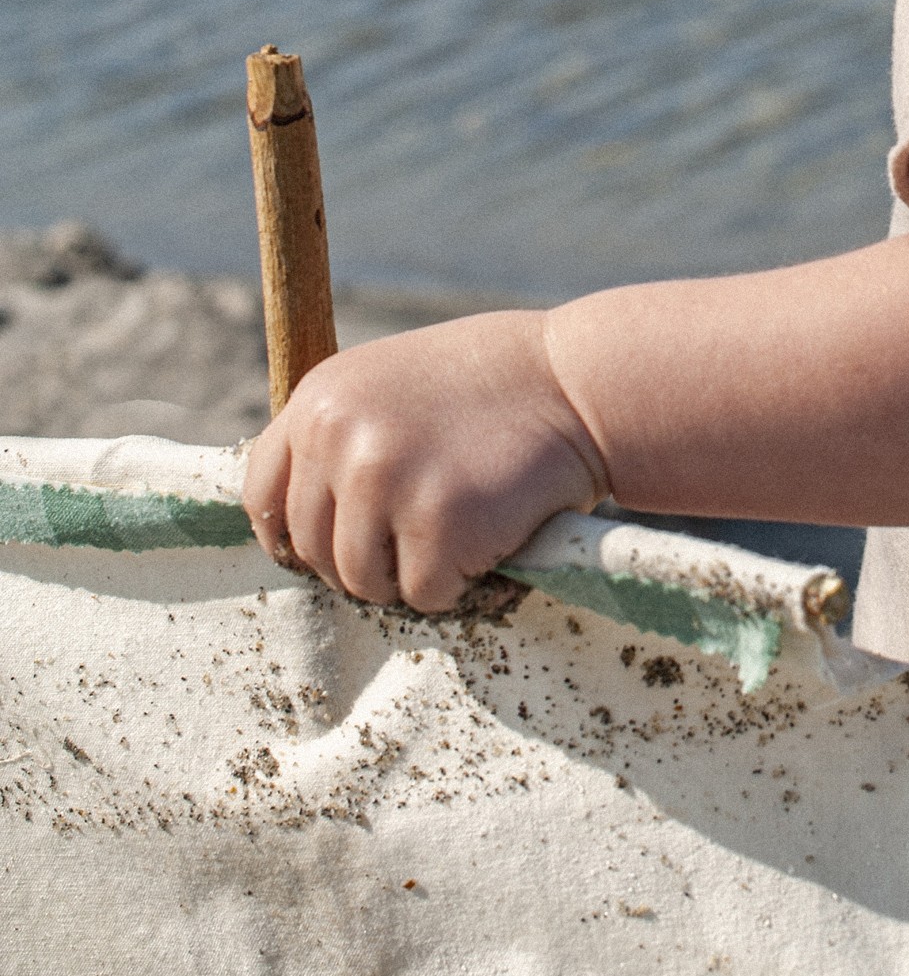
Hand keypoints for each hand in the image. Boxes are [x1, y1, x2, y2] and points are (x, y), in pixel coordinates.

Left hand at [243, 310, 610, 611]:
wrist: (579, 381)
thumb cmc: (495, 384)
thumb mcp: (393, 386)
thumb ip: (343, 436)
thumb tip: (300, 520)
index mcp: (319, 399)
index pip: (262, 492)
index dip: (289, 532)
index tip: (324, 548)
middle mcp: (337, 437)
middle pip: (311, 550)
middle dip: (361, 558)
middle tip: (420, 537)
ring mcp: (383, 482)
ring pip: (361, 581)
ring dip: (409, 575)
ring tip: (460, 529)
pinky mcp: (436, 525)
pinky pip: (423, 594)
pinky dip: (459, 583)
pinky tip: (490, 532)